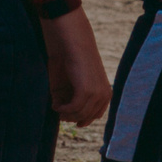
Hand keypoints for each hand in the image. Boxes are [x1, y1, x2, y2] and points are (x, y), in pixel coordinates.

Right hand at [42, 9, 109, 125]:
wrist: (70, 42)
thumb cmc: (68, 59)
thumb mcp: (71, 84)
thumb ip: (72, 100)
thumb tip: (66, 116)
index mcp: (105, 91)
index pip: (96, 114)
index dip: (82, 119)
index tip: (69, 118)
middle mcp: (105, 94)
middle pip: (86, 116)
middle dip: (71, 116)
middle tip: (58, 110)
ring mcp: (97, 93)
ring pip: (79, 114)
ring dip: (65, 113)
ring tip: (56, 105)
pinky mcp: (87, 92)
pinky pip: (73, 109)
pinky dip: (63, 109)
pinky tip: (55, 104)